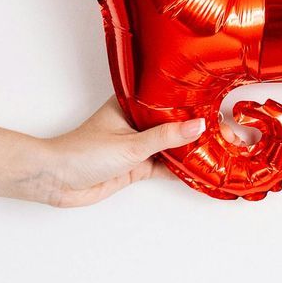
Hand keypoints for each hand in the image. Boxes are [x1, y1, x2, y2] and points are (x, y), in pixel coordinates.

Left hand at [21, 98, 202, 207]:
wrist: (56, 181)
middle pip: (172, 124)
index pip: (167, 102)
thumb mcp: (130, 144)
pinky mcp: (135, 166)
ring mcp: (136, 146)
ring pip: (170, 146)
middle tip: (226, 131)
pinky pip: (164, 165)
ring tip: (219, 149)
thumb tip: (198, 126)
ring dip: (190, 150)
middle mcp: (135, 123)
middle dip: (196, 129)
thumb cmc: (83, 153)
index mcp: (131, 106)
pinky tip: (199, 169)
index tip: (217, 106)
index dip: (191, 104)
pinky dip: (180, 168)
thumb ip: (166, 137)